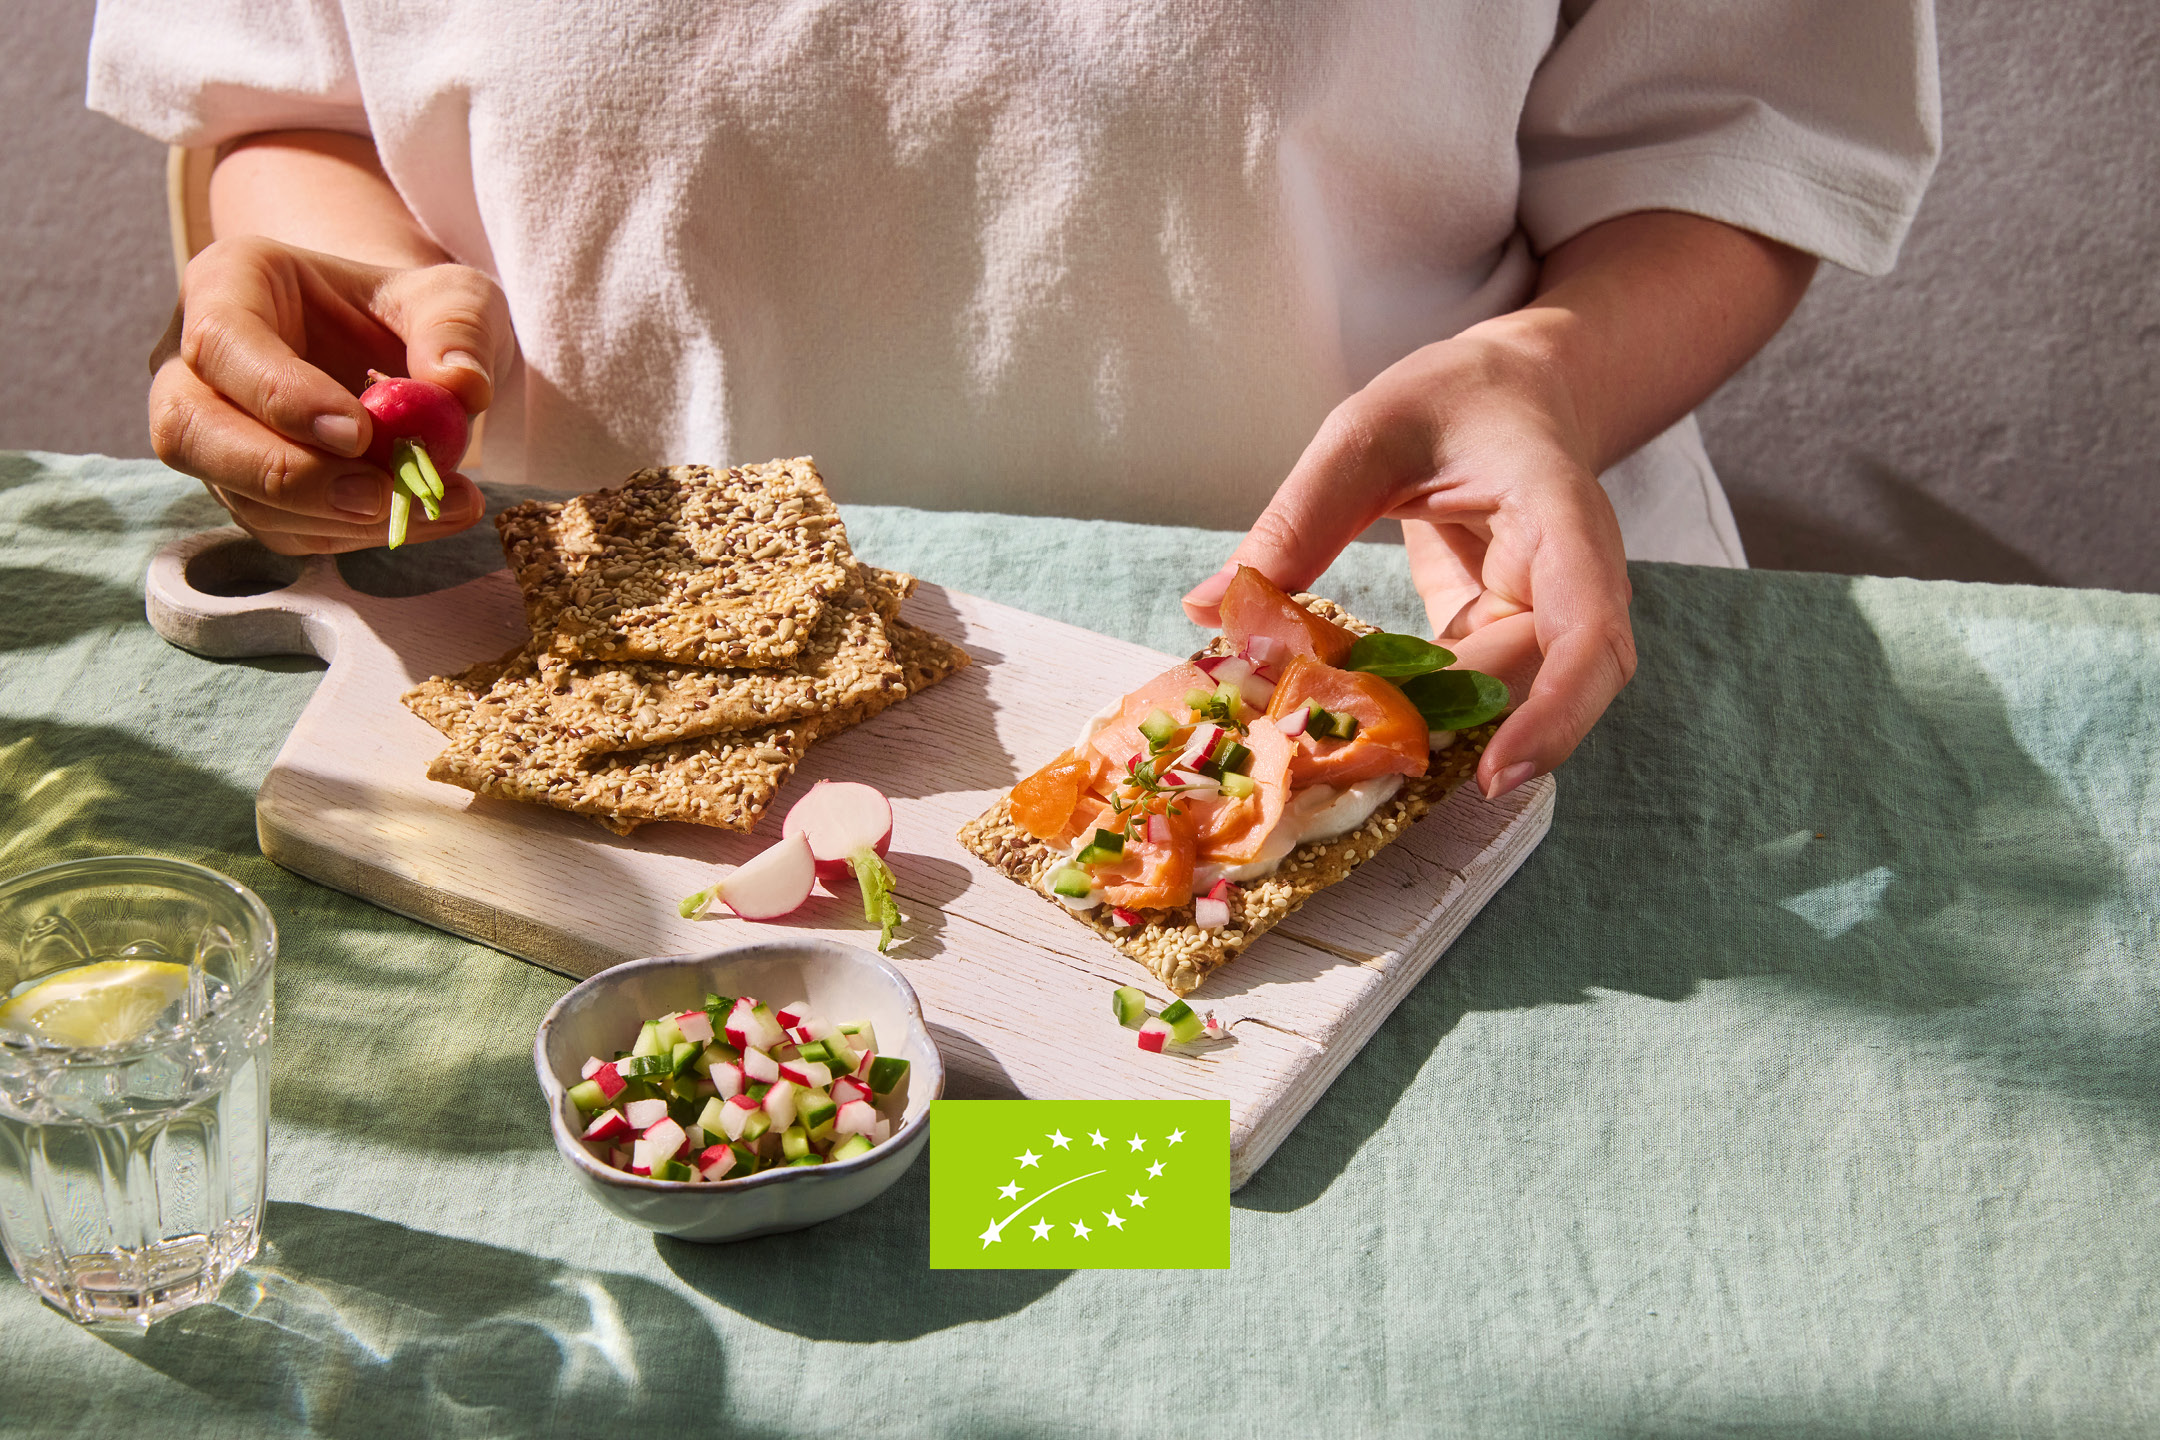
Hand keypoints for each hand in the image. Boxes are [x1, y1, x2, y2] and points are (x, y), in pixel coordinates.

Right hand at [149, 236, 512, 554]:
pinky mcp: (245, 492)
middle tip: (379, 495)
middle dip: (288, 476)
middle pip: (191, 431)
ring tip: (432, 505)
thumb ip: (457, 325)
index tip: (359, 434)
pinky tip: (421, 517)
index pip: (221, 342)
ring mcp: (212, 434)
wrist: (406, 351)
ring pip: (238, 495)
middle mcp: (196, 363)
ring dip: (337, 518)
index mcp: (229, 285)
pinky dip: (353, 535)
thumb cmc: (414, 311)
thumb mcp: (453, 295)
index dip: (282, 396)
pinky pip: (282, 530)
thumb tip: (460, 386)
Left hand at [1181, 320, 1634, 799]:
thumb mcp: (1363, 436)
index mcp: (1561, 519)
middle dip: (1443, 730)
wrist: (1508, 392)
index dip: (1554, 714)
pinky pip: (1463, 696)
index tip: (1493, 772)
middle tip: (1342, 760)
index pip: (1589, 634)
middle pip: (1531, 687)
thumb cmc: (1452, 399)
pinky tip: (1338, 727)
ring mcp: (1540, 619)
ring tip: (1330, 753)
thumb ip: (1297, 522)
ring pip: (1494, 705)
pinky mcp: (1500, 640)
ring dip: (1417, 732)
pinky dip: (1405, 715)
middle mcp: (1571, 584)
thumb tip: (1207, 609)